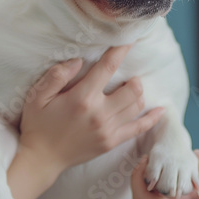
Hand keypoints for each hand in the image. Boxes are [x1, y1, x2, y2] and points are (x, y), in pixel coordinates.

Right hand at [18, 45, 164, 174]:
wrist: (42, 159)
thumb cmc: (38, 125)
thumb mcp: (37, 97)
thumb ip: (56, 76)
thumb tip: (78, 61)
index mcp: (82, 98)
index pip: (108, 67)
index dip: (121, 50)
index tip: (131, 39)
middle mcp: (100, 113)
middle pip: (132, 88)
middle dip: (134, 78)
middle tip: (127, 77)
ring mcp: (108, 130)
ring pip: (137, 105)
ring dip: (138, 93)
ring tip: (131, 89)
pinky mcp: (112, 142)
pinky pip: (139, 128)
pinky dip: (152, 118)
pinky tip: (160, 110)